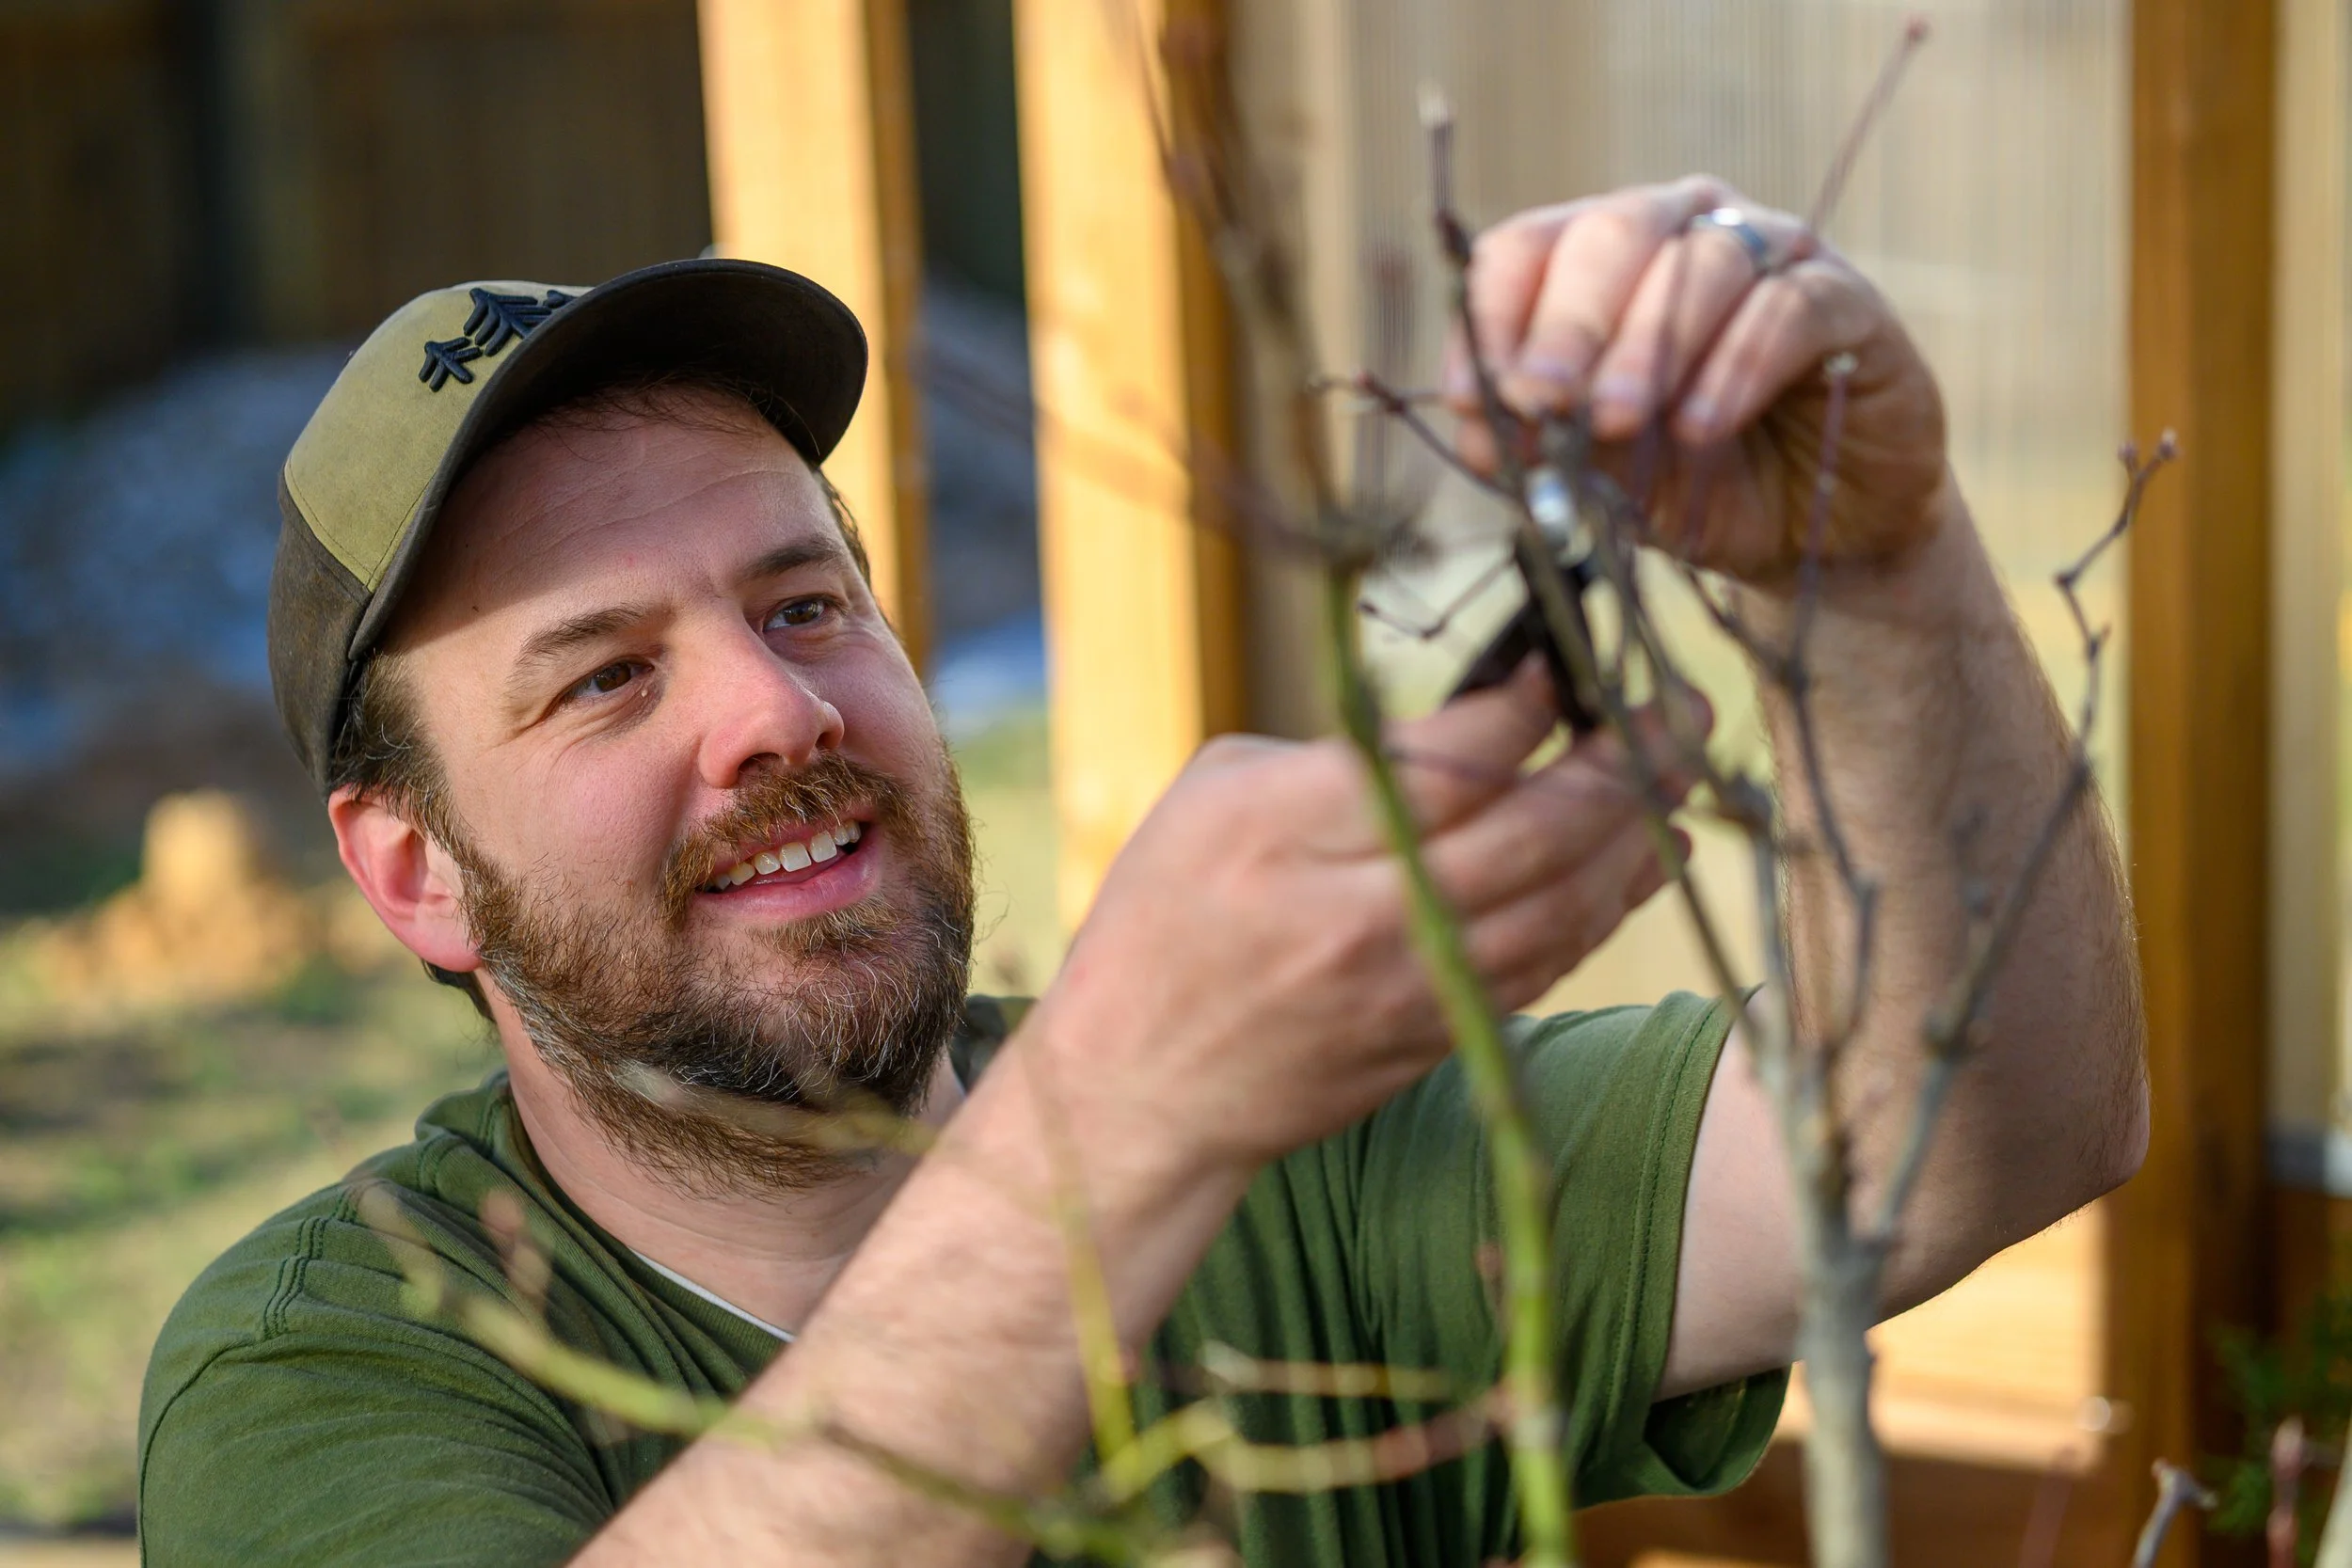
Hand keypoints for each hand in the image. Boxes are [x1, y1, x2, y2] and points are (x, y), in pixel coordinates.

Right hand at [1029, 664, 1694, 1177]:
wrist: (1140, 1086)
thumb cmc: (1166, 916)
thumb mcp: (1217, 795)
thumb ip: (1337, 753)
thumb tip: (1468, 715)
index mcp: (1289, 830)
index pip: (1450, 758)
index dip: (1528, 703)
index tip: (1562, 662)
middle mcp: (1357, 912)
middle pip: (1537, 829)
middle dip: (1630, 757)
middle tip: (1678, 705)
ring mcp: (1407, 986)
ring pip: (1566, 905)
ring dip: (1641, 833)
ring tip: (1682, 773)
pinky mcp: (1436, 1038)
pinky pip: (1550, 963)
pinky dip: (1606, 905)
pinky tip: (1639, 859)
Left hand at [1447, 176, 1950, 584]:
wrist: (1815, 539)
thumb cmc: (1696, 486)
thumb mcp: (1600, 477)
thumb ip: (1540, 444)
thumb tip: (1474, 422)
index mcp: (1604, 262)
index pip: (1527, 249)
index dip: (1493, 316)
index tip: (1477, 397)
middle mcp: (1685, 231)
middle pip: (1612, 232)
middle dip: (1567, 323)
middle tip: (1541, 398)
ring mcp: (1772, 253)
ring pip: (1700, 261)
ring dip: (1648, 345)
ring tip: (1617, 421)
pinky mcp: (1846, 299)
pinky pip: (1786, 307)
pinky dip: (1736, 364)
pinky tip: (1701, 426)